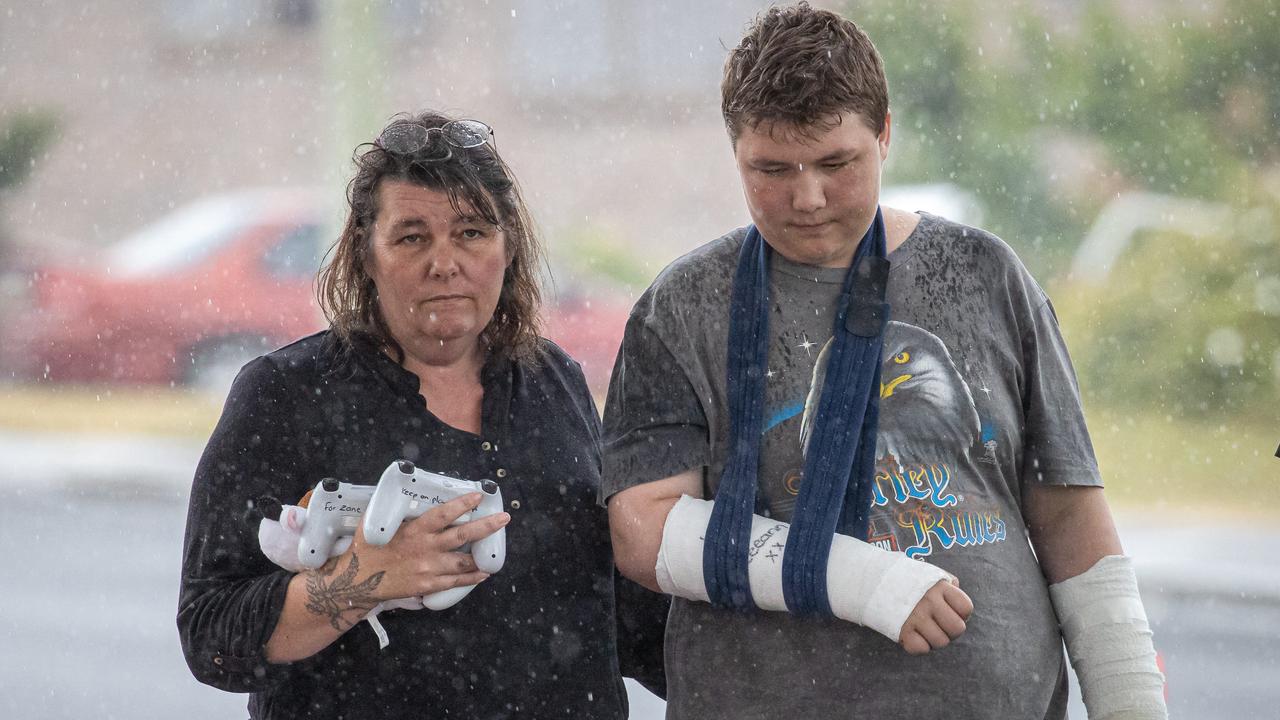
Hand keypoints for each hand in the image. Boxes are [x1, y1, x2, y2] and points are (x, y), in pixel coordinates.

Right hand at [335, 492, 510, 602]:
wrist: (358, 581)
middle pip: (462, 535)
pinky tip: (483, 573)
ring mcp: (429, 568)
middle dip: (486, 527)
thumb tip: (398, 489)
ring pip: (464, 561)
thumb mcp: (378, 523)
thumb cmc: (368, 548)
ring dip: (482, 555)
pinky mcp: (429, 585)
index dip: (462, 504)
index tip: (478, 496)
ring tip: (495, 549)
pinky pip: (456, 582)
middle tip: (503, 519)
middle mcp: (426, 548)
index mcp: (415, 530)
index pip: (443, 514)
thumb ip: (393, 509)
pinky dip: (472, 578)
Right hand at [898, 578, 972, 654]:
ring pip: (941, 642)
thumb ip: (948, 585)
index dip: (962, 613)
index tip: (950, 610)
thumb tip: (959, 600)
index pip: (966, 607)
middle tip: (940, 625)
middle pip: (957, 629)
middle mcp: (929, 601)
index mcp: (939, 586)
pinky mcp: (901, 630)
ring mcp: (914, 616)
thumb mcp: (930, 575)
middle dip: (951, 631)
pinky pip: (920, 649)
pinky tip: (915, 635)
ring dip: (935, 639)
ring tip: (926, 630)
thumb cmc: (908, 581)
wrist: (873, 580)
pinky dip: (920, 646)